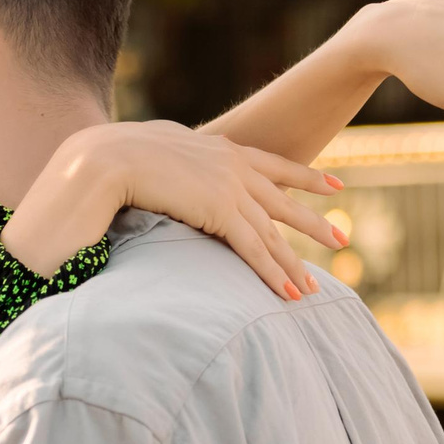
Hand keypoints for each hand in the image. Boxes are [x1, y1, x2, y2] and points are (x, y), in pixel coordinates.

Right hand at [3, 120, 346, 299]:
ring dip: (294, 264)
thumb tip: (156, 173)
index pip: (269, 164)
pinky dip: (274, 274)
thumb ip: (166, 162)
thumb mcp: (148, 152)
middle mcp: (230, 165)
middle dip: (313, 221)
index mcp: (215, 149)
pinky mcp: (220, 212)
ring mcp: (228, 188)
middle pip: (282, 200)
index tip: (332, 184)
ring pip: (272, 232)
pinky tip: (290, 294)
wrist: (102, 159)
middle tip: (341, 238)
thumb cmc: (108, 159)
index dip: (302, 176)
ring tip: (315, 288)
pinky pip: (255, 248)